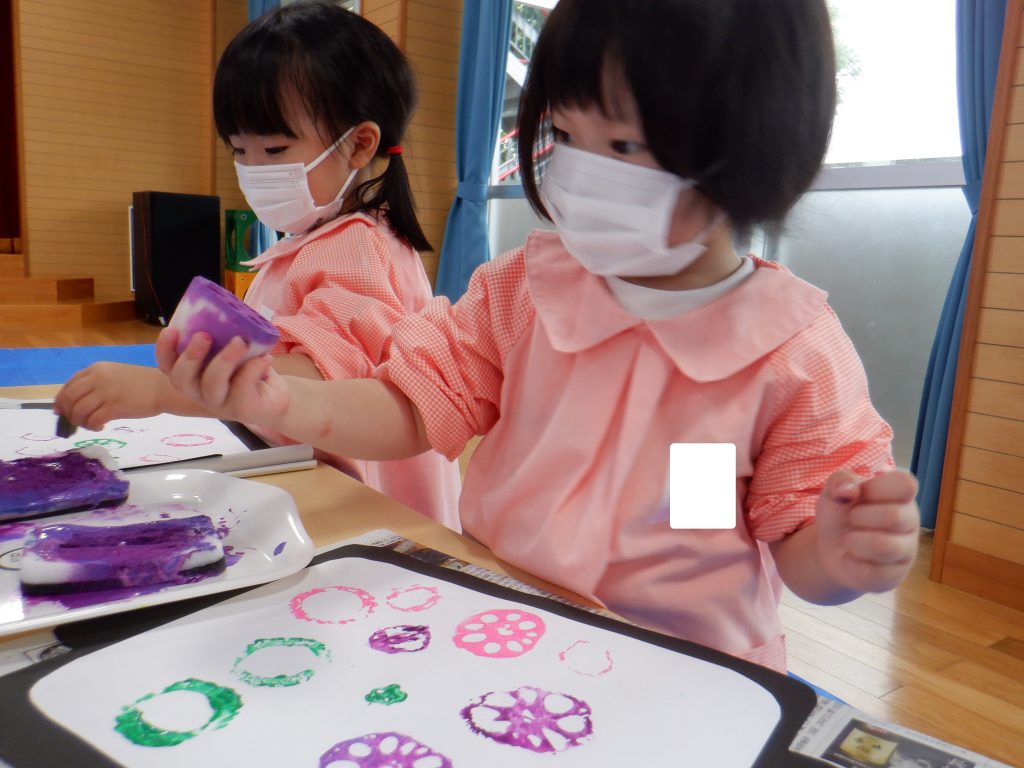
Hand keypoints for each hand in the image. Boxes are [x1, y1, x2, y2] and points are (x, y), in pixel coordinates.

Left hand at [55, 363, 163, 430]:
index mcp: (96, 369)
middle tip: (74, 422)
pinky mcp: (115, 407)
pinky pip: (93, 420)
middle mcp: (98, 378)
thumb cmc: (142, 383)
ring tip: (90, 425)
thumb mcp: (115, 375)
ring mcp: (106, 392)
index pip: (69, 385)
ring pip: (78, 411)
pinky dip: (92, 427)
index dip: (60, 401)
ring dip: (80, 422)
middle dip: (67, 413)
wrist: (164, 388)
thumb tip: (77, 403)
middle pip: (69, 398)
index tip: (60, 412)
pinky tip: (100, 427)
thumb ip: (96, 383)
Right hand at [155, 327, 290, 426]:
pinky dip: (254, 368)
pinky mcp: (242, 408)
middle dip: (190, 355)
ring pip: (211, 384)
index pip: (167, 366)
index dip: (164, 350)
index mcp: (193, 376)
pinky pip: (242, 387)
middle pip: (181, 379)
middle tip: (204, 335)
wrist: (275, 400)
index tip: (171, 330)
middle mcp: (200, 392)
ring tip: (240, 342)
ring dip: (224, 360)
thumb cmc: (249, 370)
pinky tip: (265, 358)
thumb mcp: (234, 350)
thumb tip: (226, 311)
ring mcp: (220, 403)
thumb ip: (224, 336)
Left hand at [813, 469, 919, 593]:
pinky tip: (851, 558)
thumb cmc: (840, 514)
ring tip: (849, 540)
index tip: (859, 494)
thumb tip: (849, 490)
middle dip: (859, 517)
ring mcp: (907, 550)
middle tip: (851, 519)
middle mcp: (911, 521)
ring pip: (884, 547)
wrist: (831, 549)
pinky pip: (873, 572)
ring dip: (855, 541)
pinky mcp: (896, 575)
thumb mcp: (834, 492)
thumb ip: (840, 481)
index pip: (906, 485)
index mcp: (901, 495)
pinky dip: (851, 564)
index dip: (875, 489)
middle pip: (893, 516)